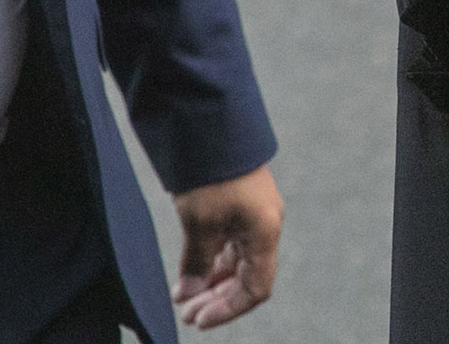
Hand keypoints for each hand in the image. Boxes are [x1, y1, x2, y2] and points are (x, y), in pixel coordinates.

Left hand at [172, 164, 281, 328]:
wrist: (214, 128)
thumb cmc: (212, 177)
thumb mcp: (200, 225)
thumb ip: (197, 263)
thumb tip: (189, 295)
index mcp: (264, 232)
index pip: (256, 287)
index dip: (228, 309)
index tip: (197, 319)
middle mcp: (265, 227)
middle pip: (247, 276)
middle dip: (217, 298)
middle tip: (185, 311)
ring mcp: (254, 215)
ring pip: (237, 262)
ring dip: (212, 282)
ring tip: (184, 295)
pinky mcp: (241, 206)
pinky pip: (231, 245)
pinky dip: (212, 261)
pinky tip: (191, 270)